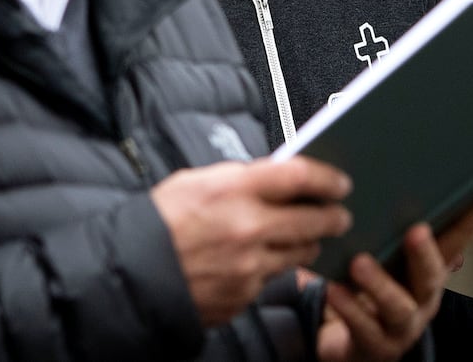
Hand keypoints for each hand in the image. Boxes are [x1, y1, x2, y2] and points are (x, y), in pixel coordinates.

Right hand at [152, 157, 351, 326]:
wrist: (132, 274)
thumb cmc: (160, 222)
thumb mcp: (196, 181)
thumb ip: (240, 179)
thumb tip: (274, 177)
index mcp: (234, 190)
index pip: (299, 176)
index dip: (327, 178)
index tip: (340, 182)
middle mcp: (248, 228)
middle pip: (314, 219)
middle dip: (333, 216)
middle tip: (340, 214)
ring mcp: (249, 266)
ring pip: (301, 252)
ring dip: (309, 243)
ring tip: (308, 236)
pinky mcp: (245, 295)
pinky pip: (274, 278)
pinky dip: (275, 267)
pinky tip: (267, 259)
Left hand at [316, 180, 472, 361]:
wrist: (349, 345)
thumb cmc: (367, 290)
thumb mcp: (381, 255)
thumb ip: (386, 224)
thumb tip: (380, 170)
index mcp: (430, 269)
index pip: (458, 237)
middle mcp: (424, 298)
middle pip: (433, 275)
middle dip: (426, 253)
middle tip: (416, 231)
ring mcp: (403, 326)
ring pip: (399, 306)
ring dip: (380, 283)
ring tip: (359, 263)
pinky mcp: (376, 346)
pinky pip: (364, 328)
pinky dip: (349, 307)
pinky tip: (333, 287)